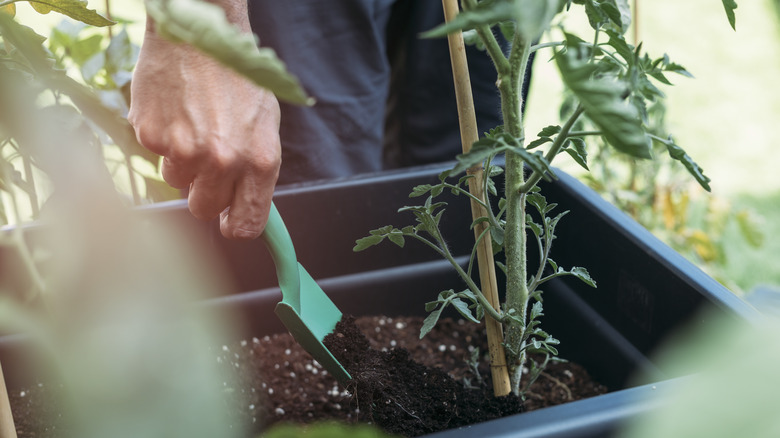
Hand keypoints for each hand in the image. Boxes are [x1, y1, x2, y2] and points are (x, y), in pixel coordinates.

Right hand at [128, 30, 280, 239]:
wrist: (199, 34)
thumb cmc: (236, 77)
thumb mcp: (263, 124)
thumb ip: (256, 169)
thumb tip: (247, 208)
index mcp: (259, 160)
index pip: (248, 222)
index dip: (236, 226)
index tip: (229, 224)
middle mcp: (223, 160)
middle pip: (204, 209)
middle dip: (204, 193)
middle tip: (207, 164)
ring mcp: (184, 150)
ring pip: (177, 181)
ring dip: (182, 161)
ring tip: (193, 123)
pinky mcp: (151, 135)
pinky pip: (155, 154)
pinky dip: (162, 137)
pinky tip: (175, 110)